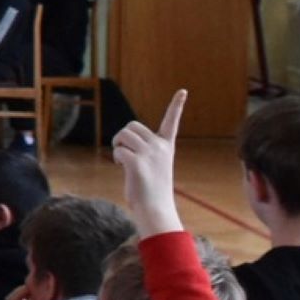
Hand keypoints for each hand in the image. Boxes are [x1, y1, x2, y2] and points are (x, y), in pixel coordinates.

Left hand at [110, 91, 184, 239]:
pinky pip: (119, 151)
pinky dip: (117, 159)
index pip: (171, 121)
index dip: (176, 105)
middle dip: (123, 137)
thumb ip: (141, 150)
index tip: (183, 90)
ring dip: (118, 146)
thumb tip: (122, 142)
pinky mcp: (138, 162)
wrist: (154, 209)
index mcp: (167, 146)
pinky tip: (124, 169)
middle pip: (131, 126)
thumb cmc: (149, 190)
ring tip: (124, 161)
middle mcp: (160, 147)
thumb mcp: (150, 165)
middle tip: (124, 152)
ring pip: (123, 135)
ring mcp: (150, 154)